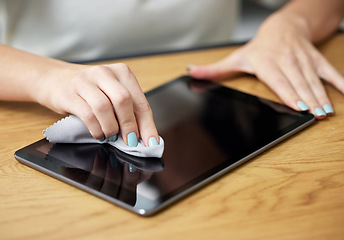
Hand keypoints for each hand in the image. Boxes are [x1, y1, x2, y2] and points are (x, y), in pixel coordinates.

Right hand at [39, 63, 158, 145]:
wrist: (54, 78)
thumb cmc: (90, 89)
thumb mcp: (111, 92)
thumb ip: (127, 109)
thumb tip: (143, 134)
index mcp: (121, 72)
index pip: (140, 101)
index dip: (147, 124)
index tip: (151, 141)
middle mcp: (104, 73)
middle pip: (124, 100)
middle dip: (129, 125)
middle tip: (130, 141)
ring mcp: (85, 81)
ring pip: (104, 107)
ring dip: (111, 128)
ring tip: (111, 137)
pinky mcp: (69, 93)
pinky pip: (87, 115)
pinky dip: (96, 129)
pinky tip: (99, 134)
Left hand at [188, 14, 343, 119]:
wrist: (282, 27)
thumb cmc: (259, 47)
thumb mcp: (236, 57)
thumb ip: (216, 69)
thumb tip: (193, 72)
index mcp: (266, 63)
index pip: (278, 81)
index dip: (289, 93)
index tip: (297, 105)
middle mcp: (286, 60)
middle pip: (298, 83)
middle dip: (308, 99)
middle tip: (316, 115)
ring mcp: (302, 59)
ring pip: (313, 79)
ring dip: (322, 95)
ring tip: (327, 111)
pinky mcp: (314, 58)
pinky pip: (329, 70)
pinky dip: (339, 82)